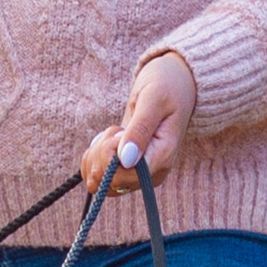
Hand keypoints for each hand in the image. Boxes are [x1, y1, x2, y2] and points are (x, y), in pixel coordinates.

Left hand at [82, 51, 198, 195]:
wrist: (173, 84)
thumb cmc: (166, 87)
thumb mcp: (153, 100)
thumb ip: (139, 129)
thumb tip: (126, 159)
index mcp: (162, 159)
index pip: (124, 177)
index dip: (110, 156)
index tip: (118, 131)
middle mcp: (151, 174)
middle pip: (110, 182)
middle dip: (102, 152)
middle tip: (117, 128)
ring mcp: (139, 175)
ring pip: (100, 182)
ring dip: (97, 154)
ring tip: (115, 132)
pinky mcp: (127, 172)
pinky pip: (98, 177)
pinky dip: (94, 157)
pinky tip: (107, 139)